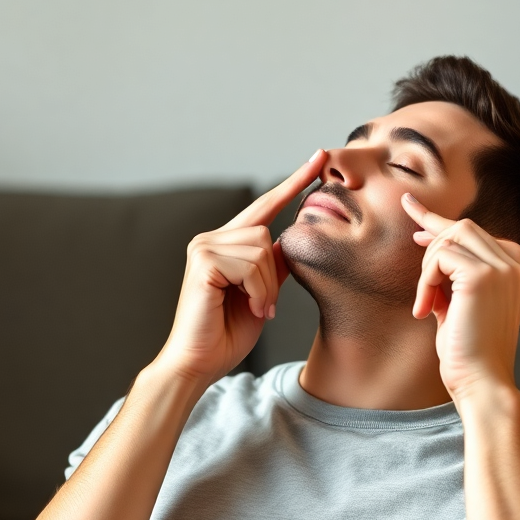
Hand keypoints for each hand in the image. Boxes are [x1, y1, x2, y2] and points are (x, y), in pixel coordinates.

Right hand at [159, 151, 324, 386]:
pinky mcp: (203, 261)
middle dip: (273, 277)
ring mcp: (203, 247)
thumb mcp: (263, 293)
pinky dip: (258, 291)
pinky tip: (248, 307)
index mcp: (226, 243)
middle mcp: (211, 238)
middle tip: (264, 305)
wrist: (200, 362)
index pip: (266, 205)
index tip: (319, 157)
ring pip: (261, 249)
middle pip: (266, 234)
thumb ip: (275, 264)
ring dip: (266, 287)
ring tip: (254, 308)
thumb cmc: (227, 334)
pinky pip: (251, 264)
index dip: (294, 181)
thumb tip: (295, 239)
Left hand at [401, 193, 519, 403]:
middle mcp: (514, 264)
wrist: (481, 382)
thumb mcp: (458, 306)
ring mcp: (502, 268)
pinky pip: (441, 257)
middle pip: (462, 227)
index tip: (412, 213)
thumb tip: (429, 244)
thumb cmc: (467, 352)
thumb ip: (451, 276)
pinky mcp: (483, 276)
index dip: (440, 221)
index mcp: (513, 270)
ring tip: (426, 304)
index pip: (475, 232)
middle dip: (431, 238)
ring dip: (428, 269)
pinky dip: (425, 281)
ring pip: (451, 237)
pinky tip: (424, 310)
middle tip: (417, 265)